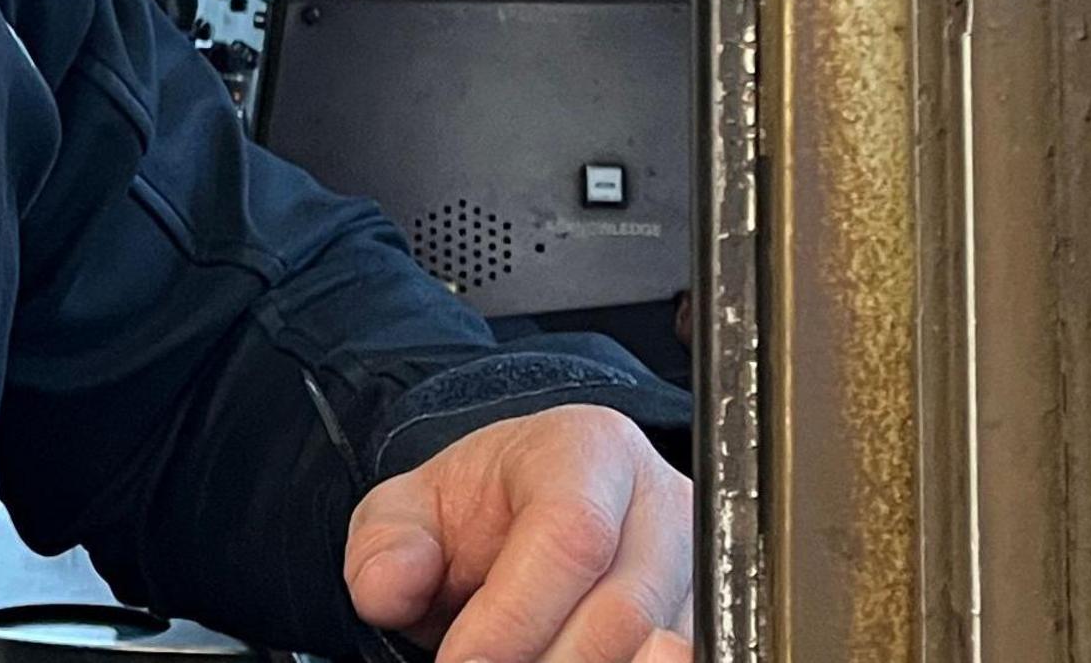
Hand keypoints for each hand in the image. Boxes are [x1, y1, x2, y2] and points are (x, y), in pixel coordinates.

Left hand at [341, 405, 690, 662]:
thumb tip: (389, 587)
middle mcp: (662, 504)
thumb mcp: (410, 507)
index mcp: (590, 450)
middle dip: (544, 662)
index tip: (460, 661)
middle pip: (622, 611)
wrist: (523, 514)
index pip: (571, 535)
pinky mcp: (705, 623)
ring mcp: (696, 569)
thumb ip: (385, 543)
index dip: (513, 614)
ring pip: (658, 654)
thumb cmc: (478, 509)